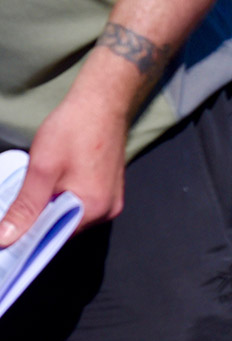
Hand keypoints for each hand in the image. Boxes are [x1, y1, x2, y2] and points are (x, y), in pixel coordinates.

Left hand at [0, 87, 126, 246]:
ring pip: (70, 216)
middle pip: (63, 228)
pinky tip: (49, 185)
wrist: (102, 101)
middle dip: (37, 221)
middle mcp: (107, 210)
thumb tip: (5, 239)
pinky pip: (80, 204)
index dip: (26, 237)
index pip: (53, 238)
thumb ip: (25, 207)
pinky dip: (61, 199)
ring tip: (31, 192)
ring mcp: (111, 199)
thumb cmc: (74, 129)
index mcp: (94, 209)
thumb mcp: (41, 169)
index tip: (4, 234)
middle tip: (13, 208)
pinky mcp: (109, 188)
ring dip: (49, 209)